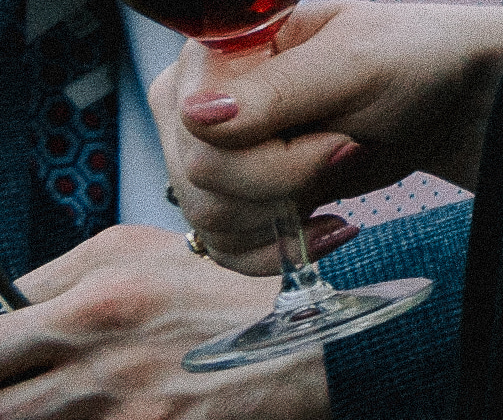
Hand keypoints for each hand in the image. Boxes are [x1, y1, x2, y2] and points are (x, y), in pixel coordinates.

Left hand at [0, 222, 336, 415]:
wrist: (316, 342)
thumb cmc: (227, 295)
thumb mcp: (146, 254)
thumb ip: (64, 280)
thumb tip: (7, 312)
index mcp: (98, 290)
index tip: (5, 362)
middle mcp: (101, 344)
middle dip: (4, 389)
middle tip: (23, 387)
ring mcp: (121, 401)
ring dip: (35, 412)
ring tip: (65, 401)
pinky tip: (104, 413)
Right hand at [161, 0, 502, 237]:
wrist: (441, 101)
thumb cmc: (407, 59)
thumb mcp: (356, 62)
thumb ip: (278, 89)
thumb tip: (195, 114)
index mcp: (213, 54)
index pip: (196, 128)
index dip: (270, 152)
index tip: (340, 140)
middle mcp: (192, 104)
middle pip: (202, 178)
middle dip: (288, 181)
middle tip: (350, 147)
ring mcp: (208, 155)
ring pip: (210, 218)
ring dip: (288, 211)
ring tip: (342, 168)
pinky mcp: (231, 198)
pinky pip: (223, 248)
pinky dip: (281, 249)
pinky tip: (329, 223)